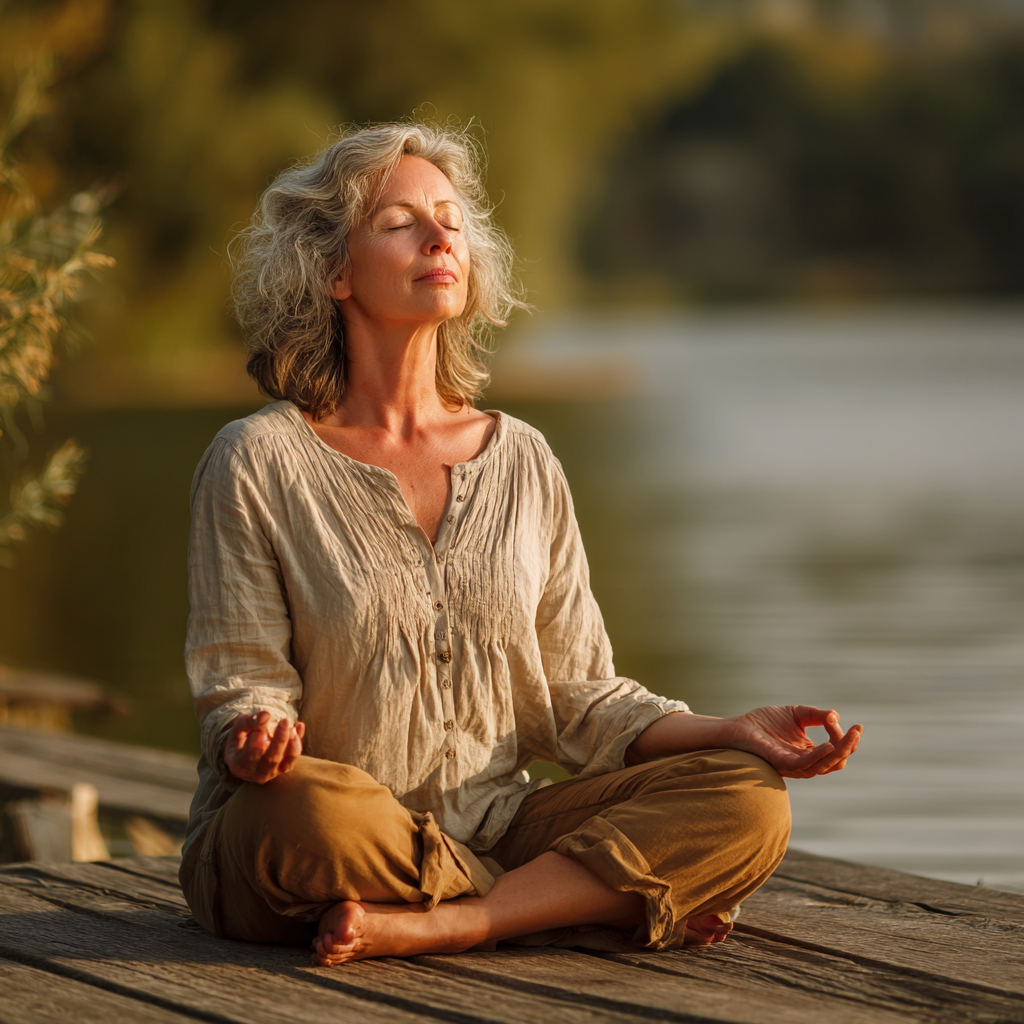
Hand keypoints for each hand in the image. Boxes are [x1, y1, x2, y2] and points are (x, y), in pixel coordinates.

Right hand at [223, 711, 305, 783]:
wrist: (245, 752)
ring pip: (286, 763)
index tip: (262, 726)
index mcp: (240, 765)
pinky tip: (299, 725)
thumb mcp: (239, 728)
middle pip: (271, 760)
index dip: (257, 743)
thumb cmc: (241, 738)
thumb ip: (249, 722)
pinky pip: (294, 757)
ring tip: (292, 726)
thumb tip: (265, 715)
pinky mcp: (284, 768)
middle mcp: (256, 774)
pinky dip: (298, 742)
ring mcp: (273, 773)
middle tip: (285, 721)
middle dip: (280, 740)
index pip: (249, 757)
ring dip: (292, 744)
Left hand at [724, 705, 861, 778]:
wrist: (738, 725)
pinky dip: (817, 756)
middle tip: (858, 730)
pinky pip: (803, 764)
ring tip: (849, 736)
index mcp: (809, 753)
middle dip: (849, 747)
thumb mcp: (796, 714)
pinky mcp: (779, 762)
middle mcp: (804, 762)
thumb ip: (816, 715)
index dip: (847, 740)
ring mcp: (792, 765)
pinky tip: (828, 745)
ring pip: (823, 766)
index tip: (853, 723)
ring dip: (838, 752)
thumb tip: (835, 716)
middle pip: (835, 762)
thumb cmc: (764, 722)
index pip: (837, 752)